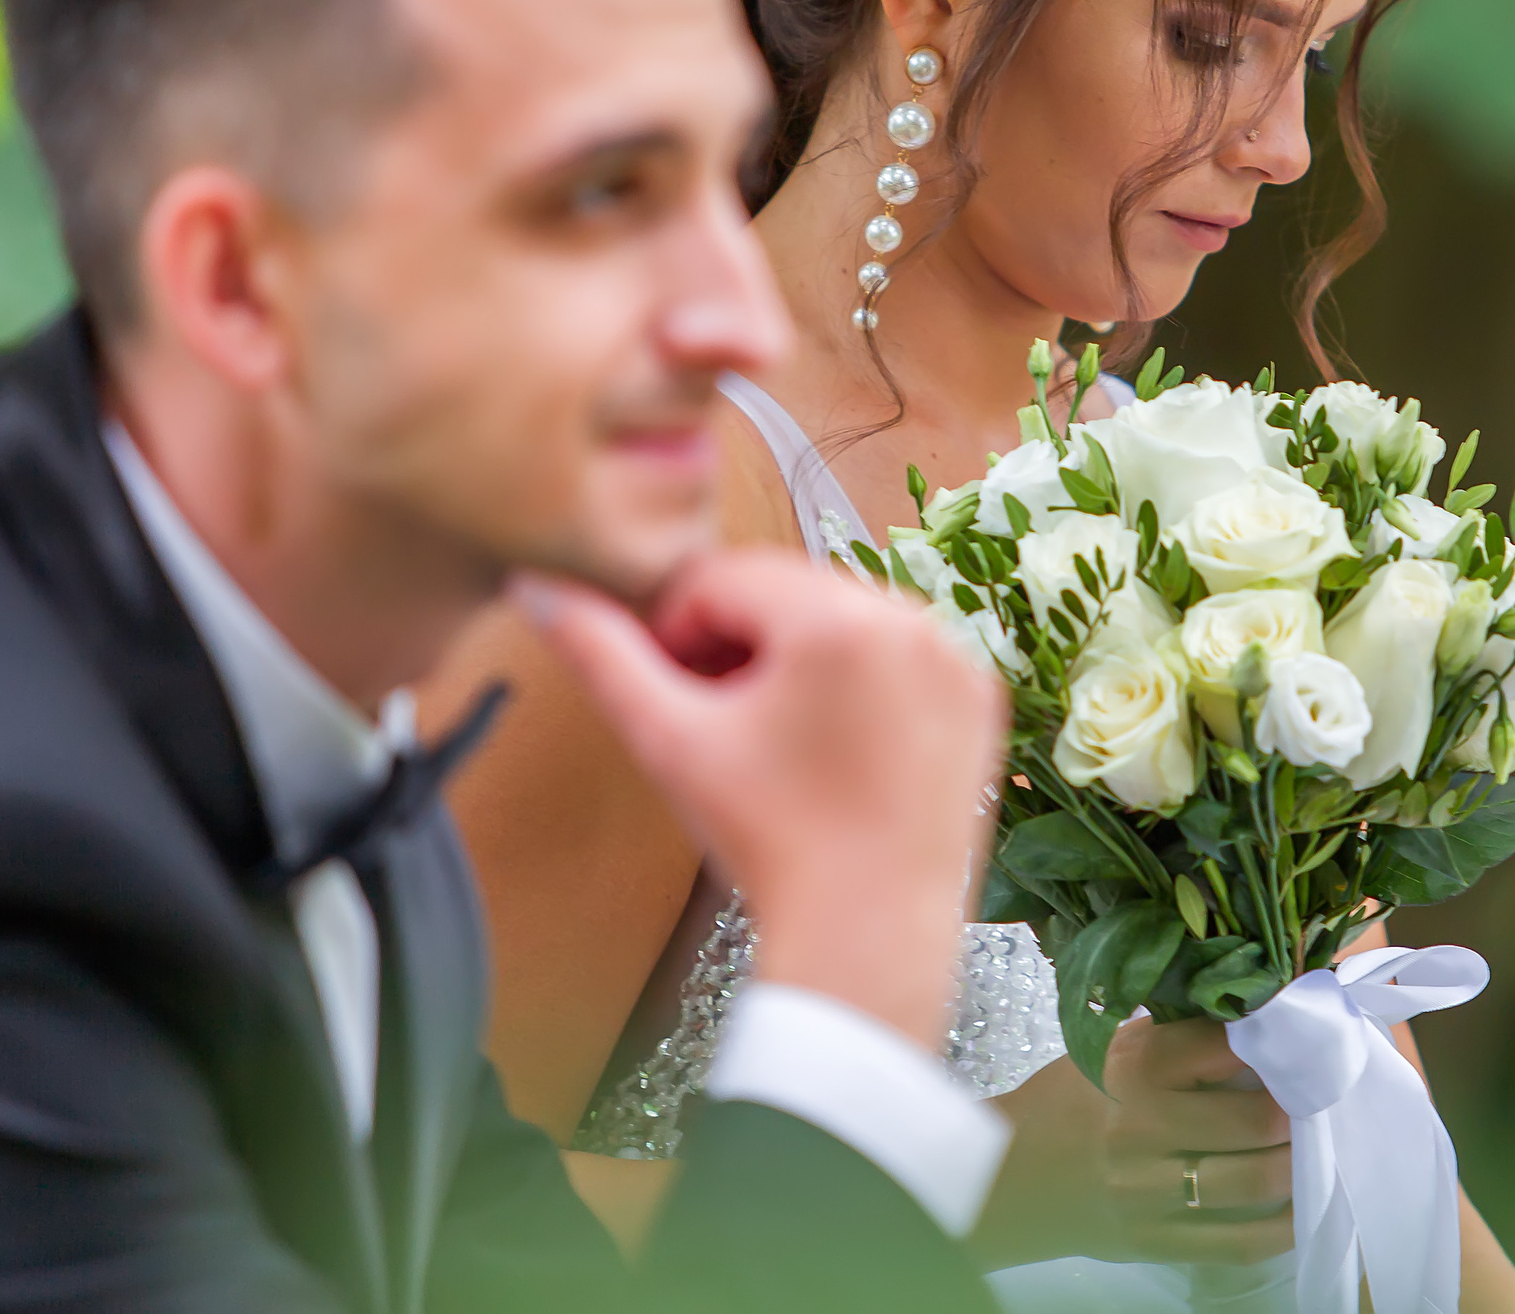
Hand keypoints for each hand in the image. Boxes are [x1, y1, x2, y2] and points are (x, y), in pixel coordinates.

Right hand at [516, 550, 1006, 1051]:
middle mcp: (911, 620)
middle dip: (739, 644)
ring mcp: (955, 657)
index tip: (674, 697)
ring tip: (773, 743)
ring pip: (842, 619)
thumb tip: (534, 587)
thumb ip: (599, 654)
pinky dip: (859, 683)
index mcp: (837, 618)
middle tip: (720, 723)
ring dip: (796, 659)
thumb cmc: (768, 843)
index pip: (723, 577)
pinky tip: (831, 752)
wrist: (867, 937)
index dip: (677, 633)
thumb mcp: (670, 741)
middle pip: (787, 592)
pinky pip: (898, 655)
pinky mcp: (980, 695)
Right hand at [974, 1015, 1292, 1267]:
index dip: (1273, 1038)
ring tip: (1319, 1144)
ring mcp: (1149, 1192)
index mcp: (1130, 1069)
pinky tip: (1306, 1206)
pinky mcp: (1158, 1241)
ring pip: (1253, 1180)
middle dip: (1301, 1106)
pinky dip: (1285, 1226)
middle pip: (1251, 1117)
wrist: (1009, 1179)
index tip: (1304, 1035)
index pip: (1221, 1044)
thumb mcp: (1107, 1052)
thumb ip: (1175, 1037)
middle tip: (1325, 1095)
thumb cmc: (1069, 1102)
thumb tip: (1257, 1014)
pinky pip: (1240, 1240)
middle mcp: (1140, 1128)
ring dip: (1300, 1162)